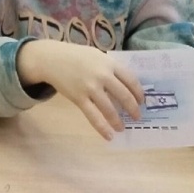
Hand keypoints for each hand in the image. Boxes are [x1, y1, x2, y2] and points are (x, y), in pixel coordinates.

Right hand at [17, 40, 143, 139]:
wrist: (52, 59)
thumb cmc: (76, 56)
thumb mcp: (97, 56)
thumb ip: (111, 68)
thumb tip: (126, 85)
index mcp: (109, 63)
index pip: (131, 80)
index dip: (139, 93)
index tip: (141, 101)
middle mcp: (102, 75)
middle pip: (124, 96)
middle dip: (133, 109)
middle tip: (137, 117)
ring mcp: (90, 88)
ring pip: (110, 109)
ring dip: (118, 121)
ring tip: (122, 128)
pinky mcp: (79, 98)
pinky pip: (93, 116)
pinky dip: (102, 128)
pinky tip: (109, 136)